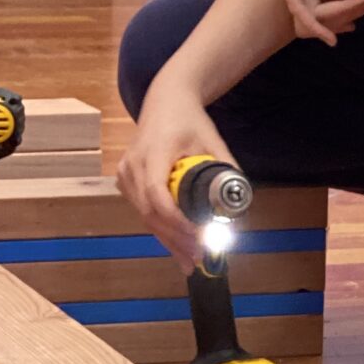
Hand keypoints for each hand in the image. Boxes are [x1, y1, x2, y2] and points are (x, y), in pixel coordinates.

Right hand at [116, 81, 234, 271]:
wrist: (165, 103)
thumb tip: (239, 205)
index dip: (177, 220)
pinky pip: (142, 211)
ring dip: (168, 240)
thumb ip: (227, 170)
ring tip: (191, 260)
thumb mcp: (214, 142)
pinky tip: (177, 247)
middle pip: (150, 212)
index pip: (157, 194)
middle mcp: (133, 164)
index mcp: (155, 151)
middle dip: (176, 239)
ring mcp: (125, 173)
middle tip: (200, 258)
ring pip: (145, 216)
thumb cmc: (191, 122)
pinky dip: (160, 230)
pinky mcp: (124, 180)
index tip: (199, 236)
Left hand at [273, 0, 363, 45]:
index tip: (354, 27)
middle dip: (334, 24)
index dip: (335, 22)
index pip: (317, 9)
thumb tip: (347, 17)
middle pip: (311, 14)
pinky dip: (313, 22)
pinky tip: (328, 34)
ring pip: (307, 13)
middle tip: (353, 27)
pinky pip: (298, 5)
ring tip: (354, 17)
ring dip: (333, 20)